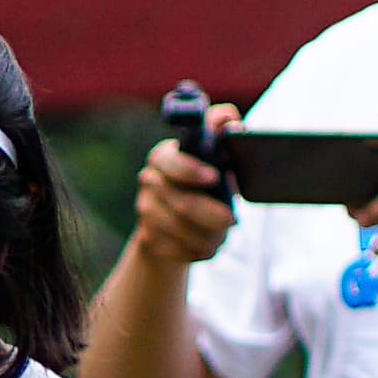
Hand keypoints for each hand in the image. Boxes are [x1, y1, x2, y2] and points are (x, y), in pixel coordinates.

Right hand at [131, 113, 242, 267]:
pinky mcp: (147, 238)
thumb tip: (233, 126)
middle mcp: (148, 179)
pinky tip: (207, 244)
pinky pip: (179, 250)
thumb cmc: (206, 181)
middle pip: (182, 203)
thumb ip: (223, 134)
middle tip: (232, 220)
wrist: (180, 221)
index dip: (191, 170)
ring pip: (183, 231)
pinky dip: (199, 250)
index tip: (214, 178)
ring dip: (210, 236)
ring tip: (223, 233)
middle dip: (213, 215)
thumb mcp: (217, 155)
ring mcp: (144, 210)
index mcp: (164, 156)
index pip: (171, 161)